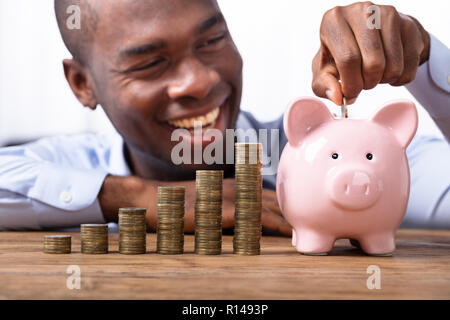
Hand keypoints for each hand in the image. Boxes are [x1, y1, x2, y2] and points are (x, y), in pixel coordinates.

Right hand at [99, 175, 290, 235]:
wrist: (151, 198)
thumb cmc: (177, 202)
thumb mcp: (206, 199)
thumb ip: (227, 203)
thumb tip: (246, 216)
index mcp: (234, 186)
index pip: (268, 195)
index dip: (286, 205)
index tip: (303, 214)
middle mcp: (236, 189)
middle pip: (273, 200)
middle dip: (293, 212)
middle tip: (316, 222)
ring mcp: (229, 199)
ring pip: (268, 209)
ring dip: (289, 219)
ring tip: (309, 229)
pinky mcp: (221, 211)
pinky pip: (252, 220)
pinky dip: (271, 227)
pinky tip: (285, 233)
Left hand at [312, 2, 429, 105]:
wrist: (371, 36)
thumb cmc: (342, 54)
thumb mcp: (325, 70)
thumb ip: (324, 86)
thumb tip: (338, 97)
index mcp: (334, 20)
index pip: (348, 59)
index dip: (351, 84)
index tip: (351, 92)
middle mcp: (361, 11)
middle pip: (373, 64)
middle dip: (369, 83)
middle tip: (364, 82)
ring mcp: (388, 14)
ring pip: (393, 67)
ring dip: (384, 80)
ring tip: (375, 74)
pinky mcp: (408, 24)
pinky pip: (410, 66)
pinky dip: (400, 78)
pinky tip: (389, 69)